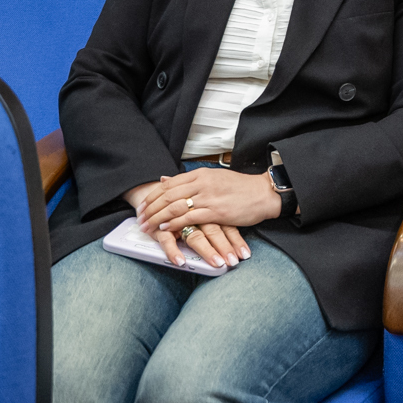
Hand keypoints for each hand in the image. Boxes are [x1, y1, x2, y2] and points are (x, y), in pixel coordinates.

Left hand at [128, 169, 281, 265]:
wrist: (263, 194)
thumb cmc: (241, 188)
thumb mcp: (213, 177)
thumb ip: (189, 179)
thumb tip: (165, 178)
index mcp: (201, 174)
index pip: (169, 183)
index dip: (153, 195)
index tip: (143, 205)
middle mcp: (202, 183)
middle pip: (168, 195)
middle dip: (151, 207)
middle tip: (140, 218)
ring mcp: (208, 197)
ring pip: (175, 206)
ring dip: (157, 217)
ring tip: (147, 225)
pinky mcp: (216, 211)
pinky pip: (189, 217)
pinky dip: (174, 223)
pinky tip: (164, 228)